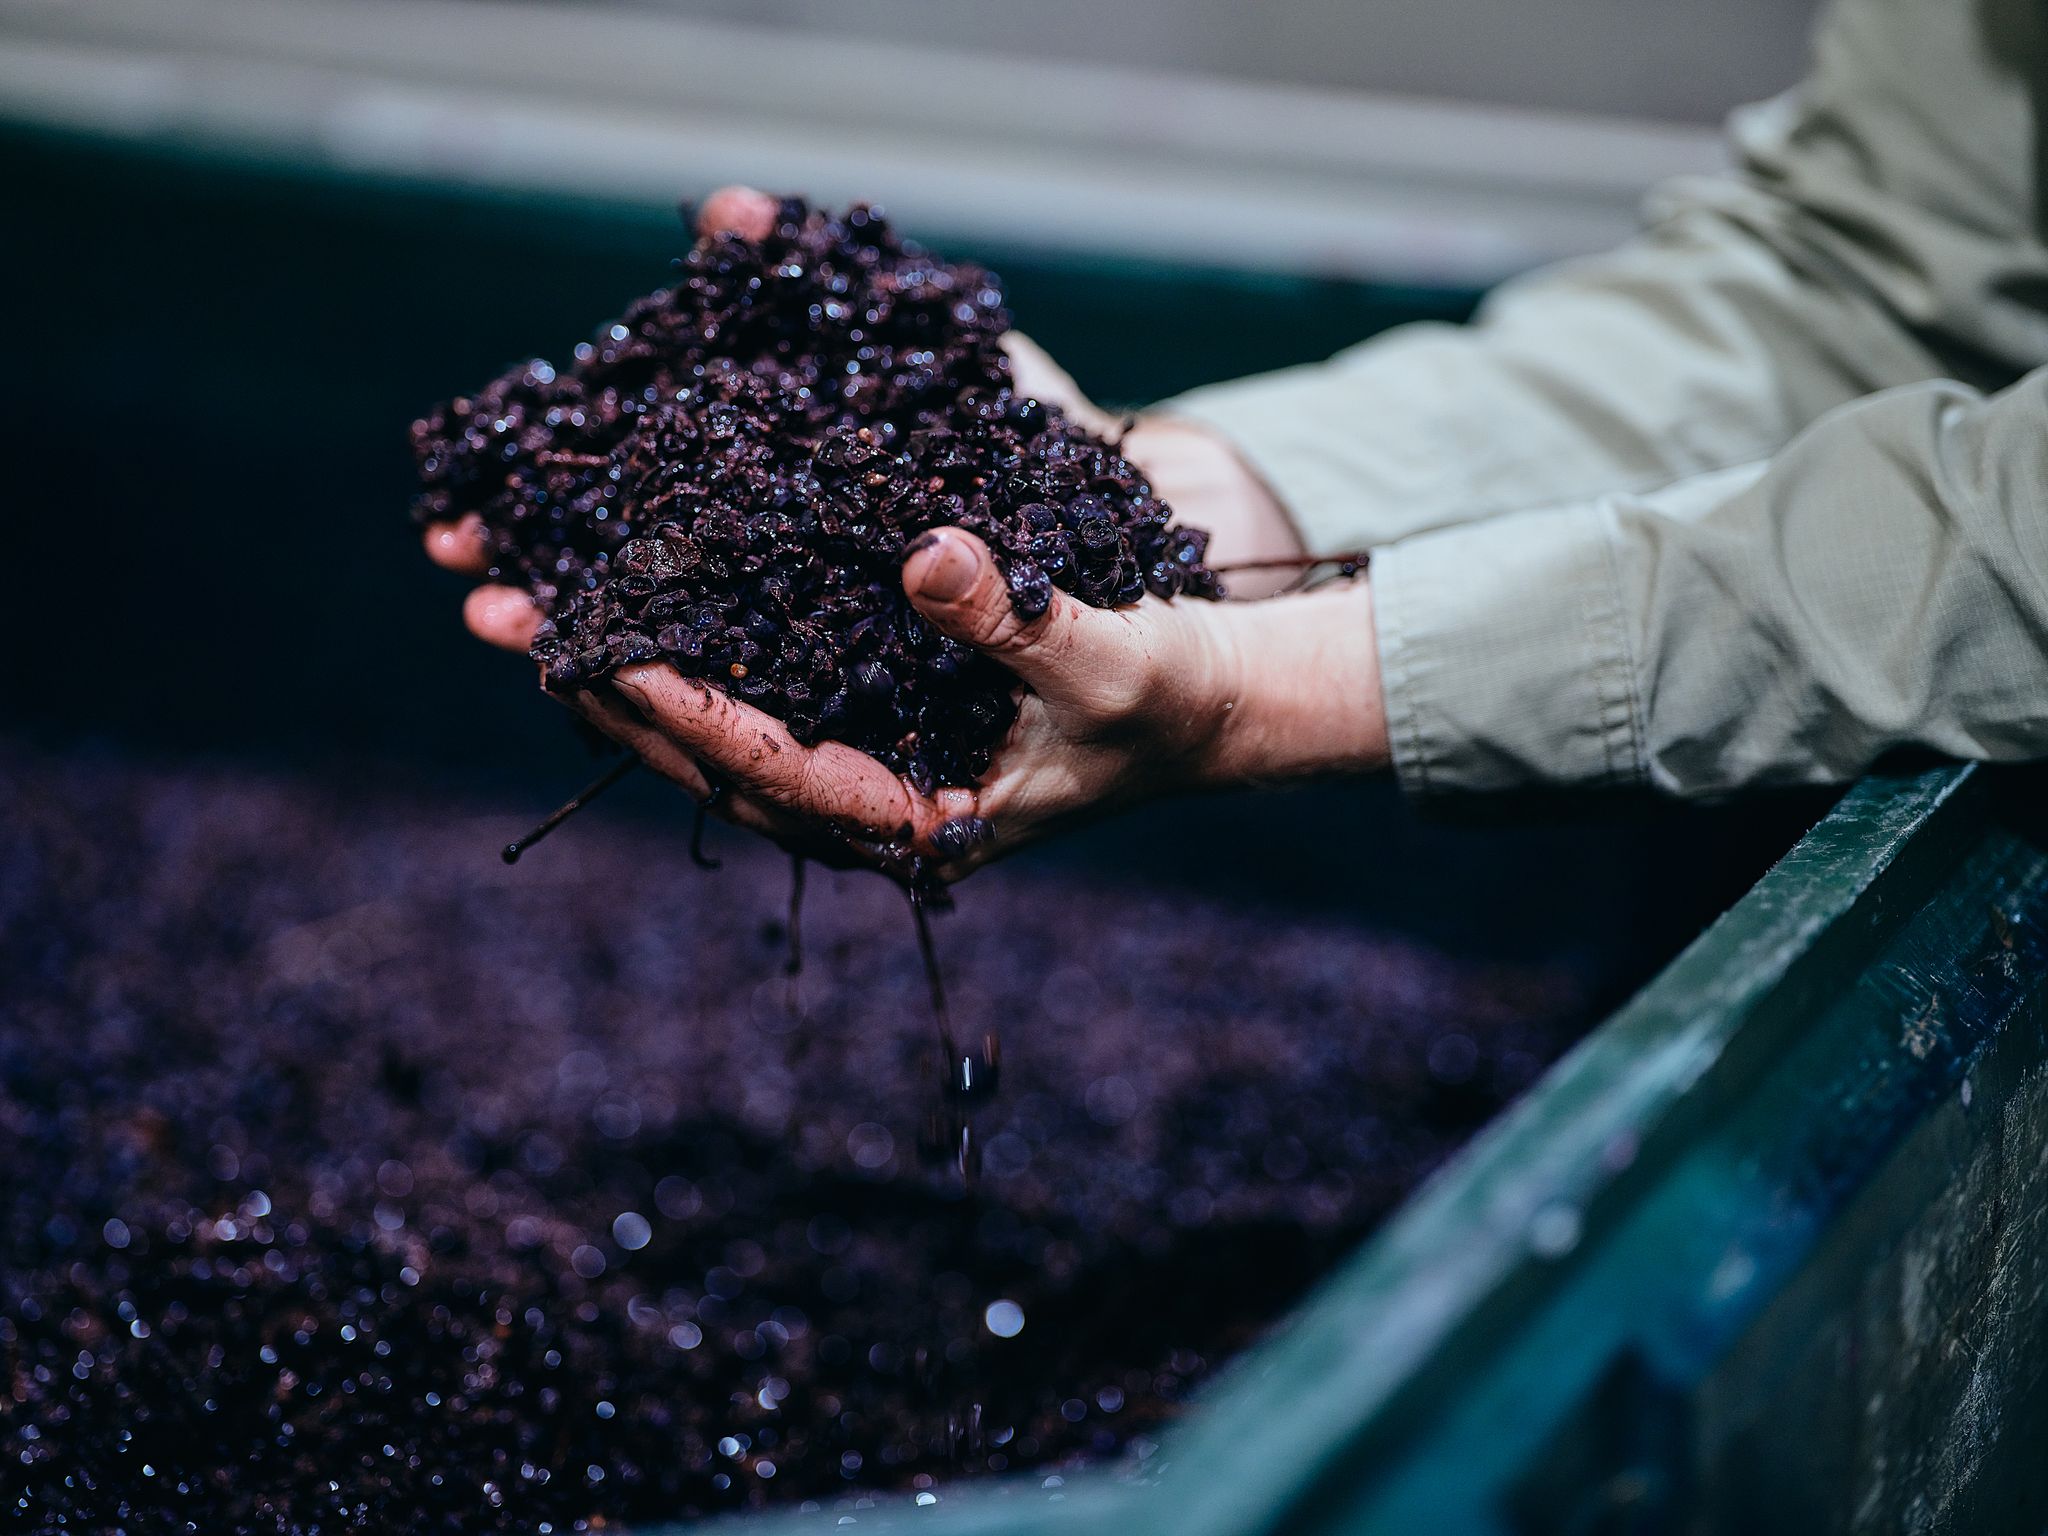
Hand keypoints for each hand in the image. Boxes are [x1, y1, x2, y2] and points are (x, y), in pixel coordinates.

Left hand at [595, 527, 1387, 880]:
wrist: (1215, 701)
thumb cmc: (1172, 700)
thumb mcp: (1112, 659)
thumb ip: (1018, 621)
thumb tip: (922, 552)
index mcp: (917, 820)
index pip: (769, 771)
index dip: (677, 712)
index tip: (592, 649)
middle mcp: (871, 798)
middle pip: (705, 754)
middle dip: (603, 686)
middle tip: (500, 613)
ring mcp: (864, 758)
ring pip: (713, 721)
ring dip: (620, 662)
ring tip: (524, 594)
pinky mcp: (871, 710)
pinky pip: (754, 683)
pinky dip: (687, 637)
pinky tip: (625, 584)